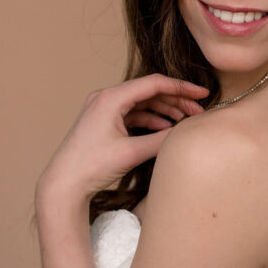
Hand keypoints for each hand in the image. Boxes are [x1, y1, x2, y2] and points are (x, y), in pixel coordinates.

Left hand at [35, 74, 210, 203]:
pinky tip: (165, 129)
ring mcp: (103, 109)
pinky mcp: (103, 121)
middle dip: (176, 100)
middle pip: (149, 91)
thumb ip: (162, 140)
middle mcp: (106, 98)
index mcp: (111, 98)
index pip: (154, 83)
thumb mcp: (132, 152)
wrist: (64, 183)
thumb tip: (186, 131)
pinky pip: (132, 114)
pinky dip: (150, 119)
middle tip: (198, 110)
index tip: (202, 93)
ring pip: (142, 103)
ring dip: (164, 110)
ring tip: (185, 120)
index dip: (182, 87)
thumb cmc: (91, 166)